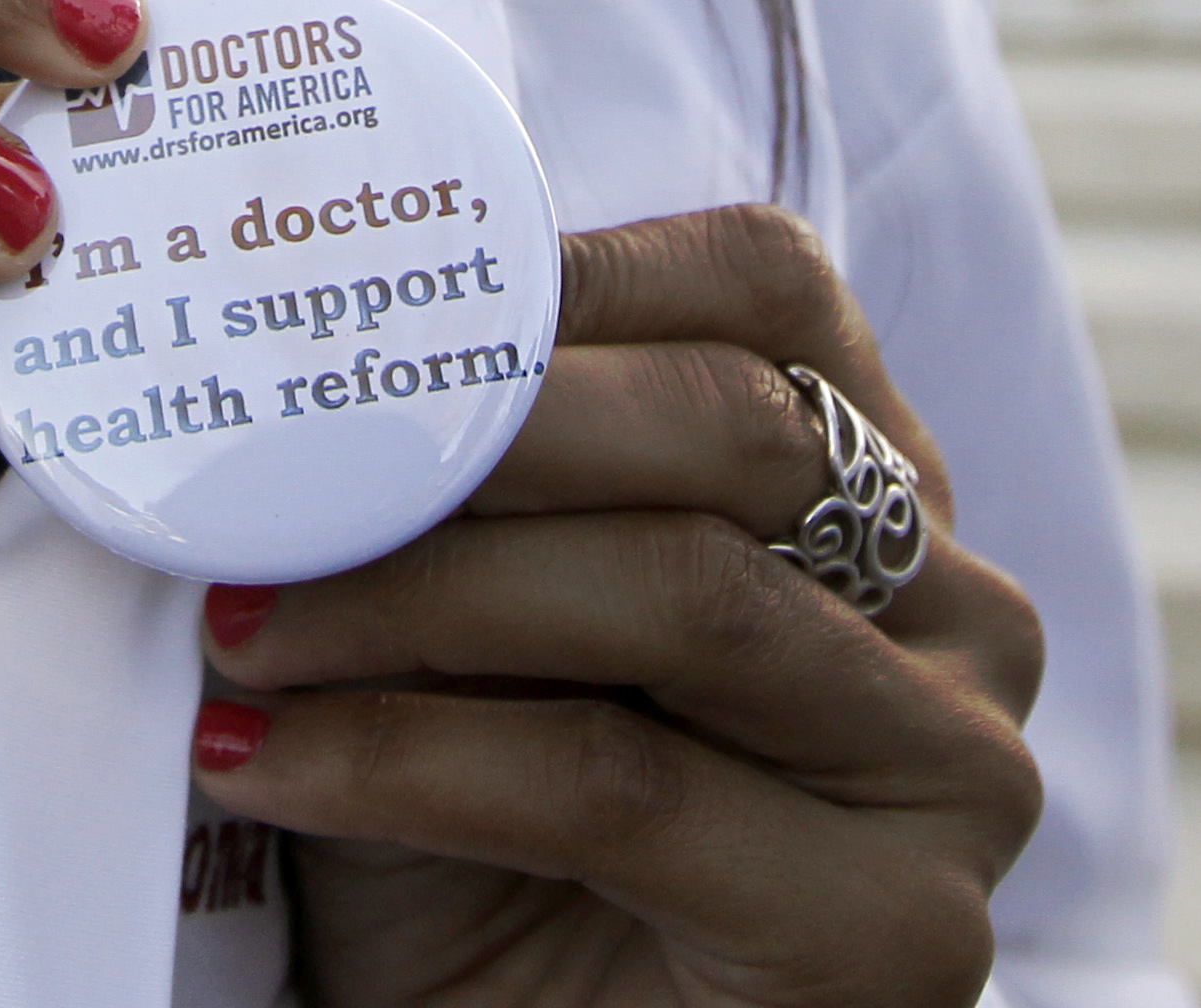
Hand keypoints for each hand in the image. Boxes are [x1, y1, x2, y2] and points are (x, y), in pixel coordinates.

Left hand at [190, 207, 1045, 1007]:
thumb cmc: (484, 855)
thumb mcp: (462, 634)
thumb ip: (447, 492)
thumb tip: (280, 349)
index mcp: (876, 490)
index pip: (768, 289)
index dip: (572, 271)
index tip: (368, 309)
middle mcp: (956, 611)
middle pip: (734, 423)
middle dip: (474, 427)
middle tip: (274, 463)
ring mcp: (952, 772)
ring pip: (683, 592)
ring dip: (421, 591)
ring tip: (244, 624)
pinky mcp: (899, 930)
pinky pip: (622, 785)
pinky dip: (407, 760)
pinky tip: (265, 765)